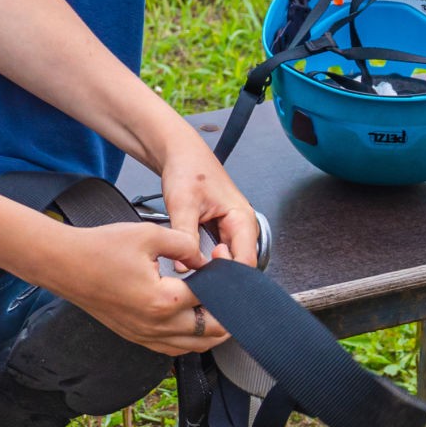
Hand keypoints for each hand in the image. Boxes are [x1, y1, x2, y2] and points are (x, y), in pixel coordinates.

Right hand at [41, 222, 232, 356]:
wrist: (65, 264)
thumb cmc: (100, 248)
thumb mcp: (148, 234)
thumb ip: (183, 243)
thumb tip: (202, 256)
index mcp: (164, 300)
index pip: (210, 297)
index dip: (222, 278)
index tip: (221, 262)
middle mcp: (157, 325)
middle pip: (209, 331)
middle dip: (226, 313)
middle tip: (232, 292)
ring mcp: (144, 335)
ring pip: (193, 346)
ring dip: (211, 331)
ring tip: (219, 310)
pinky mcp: (135, 336)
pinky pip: (172, 349)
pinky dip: (189, 340)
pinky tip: (192, 324)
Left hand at [158, 142, 258, 270]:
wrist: (179, 153)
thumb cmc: (187, 169)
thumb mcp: (183, 205)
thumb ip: (186, 238)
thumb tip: (185, 267)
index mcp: (242, 219)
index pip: (246, 261)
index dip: (227, 272)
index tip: (204, 269)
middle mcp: (241, 227)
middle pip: (238, 265)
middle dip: (218, 273)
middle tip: (194, 272)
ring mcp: (231, 230)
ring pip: (226, 261)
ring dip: (210, 267)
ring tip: (190, 266)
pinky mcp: (219, 231)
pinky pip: (215, 253)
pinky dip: (203, 259)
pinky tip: (190, 259)